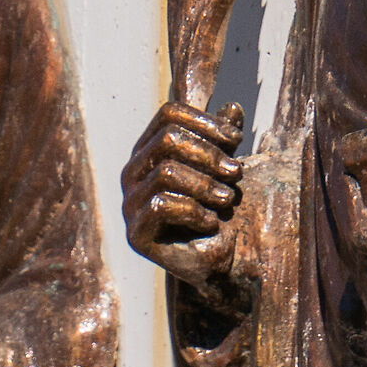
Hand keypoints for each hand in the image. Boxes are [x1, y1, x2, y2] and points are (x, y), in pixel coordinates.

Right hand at [122, 101, 244, 296]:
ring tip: (228, 199)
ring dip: (206, 184)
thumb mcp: (225, 165)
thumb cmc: (220, 207)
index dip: (205, 122)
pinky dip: (195, 211)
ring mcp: (129, 202)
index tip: (237, 138)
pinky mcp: (135, 233)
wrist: (221, 259)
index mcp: (149, 148)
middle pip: (167, 139)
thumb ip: (225, 137)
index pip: (168, 114)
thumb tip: (233, 107)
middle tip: (237, 172)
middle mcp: (132, 171)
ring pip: (166, 172)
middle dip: (209, 154)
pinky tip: (211, 222)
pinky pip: (162, 206)